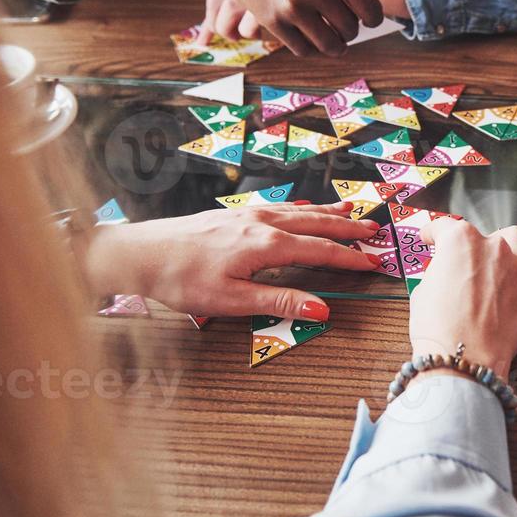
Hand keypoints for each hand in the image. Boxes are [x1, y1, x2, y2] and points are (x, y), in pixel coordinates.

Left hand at [86, 203, 378, 317]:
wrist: (142, 252)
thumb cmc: (182, 279)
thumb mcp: (232, 300)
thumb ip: (280, 301)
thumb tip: (322, 308)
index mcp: (266, 245)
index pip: (320, 250)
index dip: (349, 258)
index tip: (373, 263)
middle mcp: (262, 223)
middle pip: (316, 224)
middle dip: (347, 228)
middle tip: (374, 231)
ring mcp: (248, 215)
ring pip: (299, 211)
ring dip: (327, 212)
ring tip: (350, 210)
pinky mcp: (234, 215)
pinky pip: (280, 207)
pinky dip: (301, 208)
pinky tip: (302, 209)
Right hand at [203, 0, 382, 57]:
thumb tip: (357, 1)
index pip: (370, 9)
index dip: (372, 19)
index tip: (366, 21)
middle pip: (350, 29)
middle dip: (348, 31)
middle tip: (340, 27)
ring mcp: (294, 6)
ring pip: (329, 45)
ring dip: (332, 46)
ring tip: (328, 39)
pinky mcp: (272, 21)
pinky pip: (302, 49)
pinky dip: (308, 47)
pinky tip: (305, 37)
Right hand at [408, 221, 516, 380]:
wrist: (462, 358)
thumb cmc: (439, 329)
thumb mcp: (422, 291)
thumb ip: (437, 272)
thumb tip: (443, 273)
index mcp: (459, 242)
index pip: (444, 226)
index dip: (434, 231)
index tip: (432, 237)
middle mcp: (491, 247)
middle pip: (483, 233)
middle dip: (473, 246)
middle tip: (466, 264)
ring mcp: (516, 266)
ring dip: (507, 245)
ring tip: (499, 260)